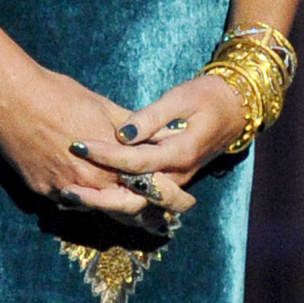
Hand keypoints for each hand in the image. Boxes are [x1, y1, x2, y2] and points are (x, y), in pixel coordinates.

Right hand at [0, 57, 171, 219]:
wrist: (13, 99)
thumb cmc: (61, 96)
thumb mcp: (105, 108)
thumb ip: (138, 128)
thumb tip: (168, 133)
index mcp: (113, 163)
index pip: (150, 189)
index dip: (169, 197)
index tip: (184, 203)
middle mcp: (92, 184)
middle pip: (126, 209)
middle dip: (146, 217)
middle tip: (160, 225)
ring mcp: (65, 190)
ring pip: (97, 210)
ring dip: (113, 209)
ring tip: (133, 221)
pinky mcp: (43, 191)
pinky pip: (69, 203)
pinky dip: (82, 200)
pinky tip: (89, 197)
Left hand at [65, 71, 251, 220]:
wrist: (235, 110)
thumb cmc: (206, 98)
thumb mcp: (180, 99)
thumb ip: (151, 117)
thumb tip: (123, 133)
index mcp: (179, 153)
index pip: (135, 161)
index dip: (105, 154)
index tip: (78, 145)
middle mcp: (177, 175)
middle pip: (135, 197)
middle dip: (101, 196)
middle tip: (68, 187)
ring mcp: (174, 182)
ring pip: (137, 204)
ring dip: (106, 202)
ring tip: (73, 193)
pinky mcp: (169, 181)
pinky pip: (142, 197)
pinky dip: (117, 199)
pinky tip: (91, 192)